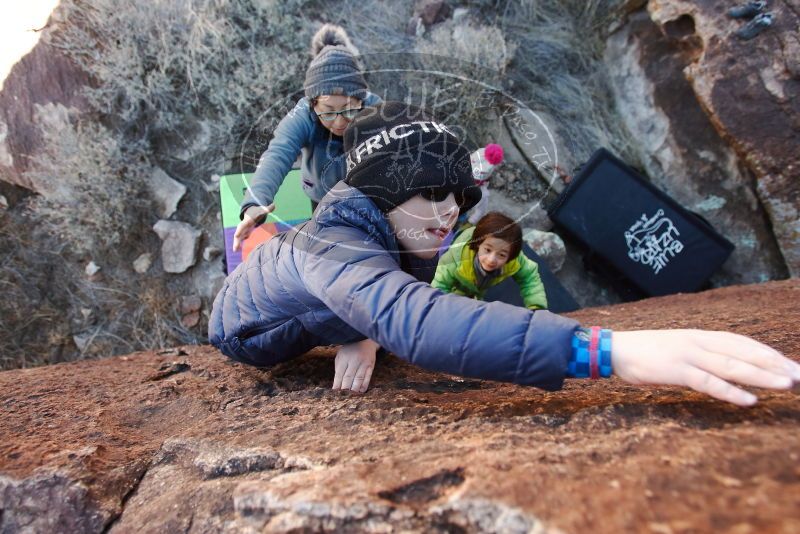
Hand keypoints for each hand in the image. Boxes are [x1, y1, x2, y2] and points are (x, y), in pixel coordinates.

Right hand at [232, 204, 274, 251]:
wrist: (251, 212)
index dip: (240, 230)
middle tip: (235, 247)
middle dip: (236, 239)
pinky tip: (238, 250)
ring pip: (238, 237)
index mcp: (247, 220)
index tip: (236, 235)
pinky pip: (240, 239)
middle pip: (239, 232)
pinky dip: (239, 244)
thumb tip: (274, 205)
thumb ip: (268, 208)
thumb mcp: (263, 210)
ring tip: (235, 250)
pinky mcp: (244, 233)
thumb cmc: (258, 211)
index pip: (243, 225)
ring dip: (237, 243)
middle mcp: (244, 225)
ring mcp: (243, 230)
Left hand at [333, 339, 378, 392]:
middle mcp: (354, 360)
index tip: (335, 392)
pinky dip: (364, 385)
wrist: (364, 340)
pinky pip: (368, 377)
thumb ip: (339, 369)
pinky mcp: (371, 365)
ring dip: (355, 388)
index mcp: (344, 357)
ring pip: (359, 378)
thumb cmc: (349, 350)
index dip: (337, 384)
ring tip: (351, 396)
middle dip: (345, 388)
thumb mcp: (341, 356)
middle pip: (349, 377)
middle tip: (343, 396)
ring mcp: (363, 363)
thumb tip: (337, 384)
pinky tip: (361, 391)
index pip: (340, 374)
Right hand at [612, 330, 799, 405]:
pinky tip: (749, 400)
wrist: (615, 350)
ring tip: (787, 385)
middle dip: (774, 365)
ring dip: (761, 376)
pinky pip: (708, 382)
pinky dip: (730, 391)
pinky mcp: (676, 371)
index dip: (768, 353)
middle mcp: (698, 342)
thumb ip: (700, 356)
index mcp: (699, 336)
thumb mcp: (677, 349)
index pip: (742, 342)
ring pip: (732, 365)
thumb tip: (722, 368)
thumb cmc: (645, 353)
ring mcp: (688, 355)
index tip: (790, 364)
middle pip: (744, 352)